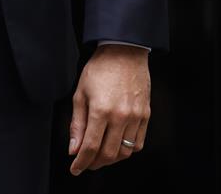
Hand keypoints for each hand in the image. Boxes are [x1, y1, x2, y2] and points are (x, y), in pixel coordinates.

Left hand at [66, 43, 149, 173]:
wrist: (124, 51)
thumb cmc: (100, 69)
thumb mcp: (80, 93)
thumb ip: (77, 124)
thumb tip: (74, 148)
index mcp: (100, 110)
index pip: (90, 147)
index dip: (82, 162)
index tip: (76, 169)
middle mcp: (120, 116)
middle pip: (108, 154)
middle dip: (95, 163)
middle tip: (87, 163)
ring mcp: (136, 117)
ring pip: (125, 152)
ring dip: (111, 159)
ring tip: (101, 156)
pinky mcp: (146, 115)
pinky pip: (138, 143)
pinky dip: (127, 150)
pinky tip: (118, 146)